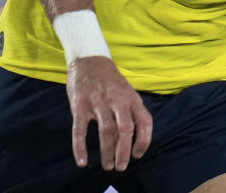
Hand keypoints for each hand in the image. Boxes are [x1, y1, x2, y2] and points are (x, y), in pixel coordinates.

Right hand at [65, 56, 152, 170]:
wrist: (89, 59)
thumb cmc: (110, 80)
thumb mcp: (126, 91)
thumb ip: (131, 111)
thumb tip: (134, 139)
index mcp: (131, 98)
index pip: (145, 121)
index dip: (144, 140)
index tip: (138, 155)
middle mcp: (117, 100)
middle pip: (125, 129)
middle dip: (124, 151)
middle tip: (121, 166)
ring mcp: (98, 101)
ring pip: (106, 131)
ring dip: (107, 151)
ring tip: (107, 165)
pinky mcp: (80, 104)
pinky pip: (80, 129)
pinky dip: (80, 147)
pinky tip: (82, 161)